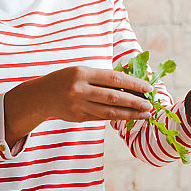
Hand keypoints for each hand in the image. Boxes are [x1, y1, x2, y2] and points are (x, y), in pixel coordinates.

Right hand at [4, 66, 152, 146]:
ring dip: (129, 114)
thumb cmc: (66, 79)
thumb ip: (102, 78)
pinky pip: (101, 118)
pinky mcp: (78, 118)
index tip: (148, 88)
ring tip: (144, 114)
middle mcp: (80, 89)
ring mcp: (78, 105)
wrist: (40, 96)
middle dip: (135, 102)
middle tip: (150, 105)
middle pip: (113, 97)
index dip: (133, 84)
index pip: (114, 78)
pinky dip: (116, 117)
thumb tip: (130, 86)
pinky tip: (128, 116)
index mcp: (82, 73)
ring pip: (109, 112)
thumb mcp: (81, 72)